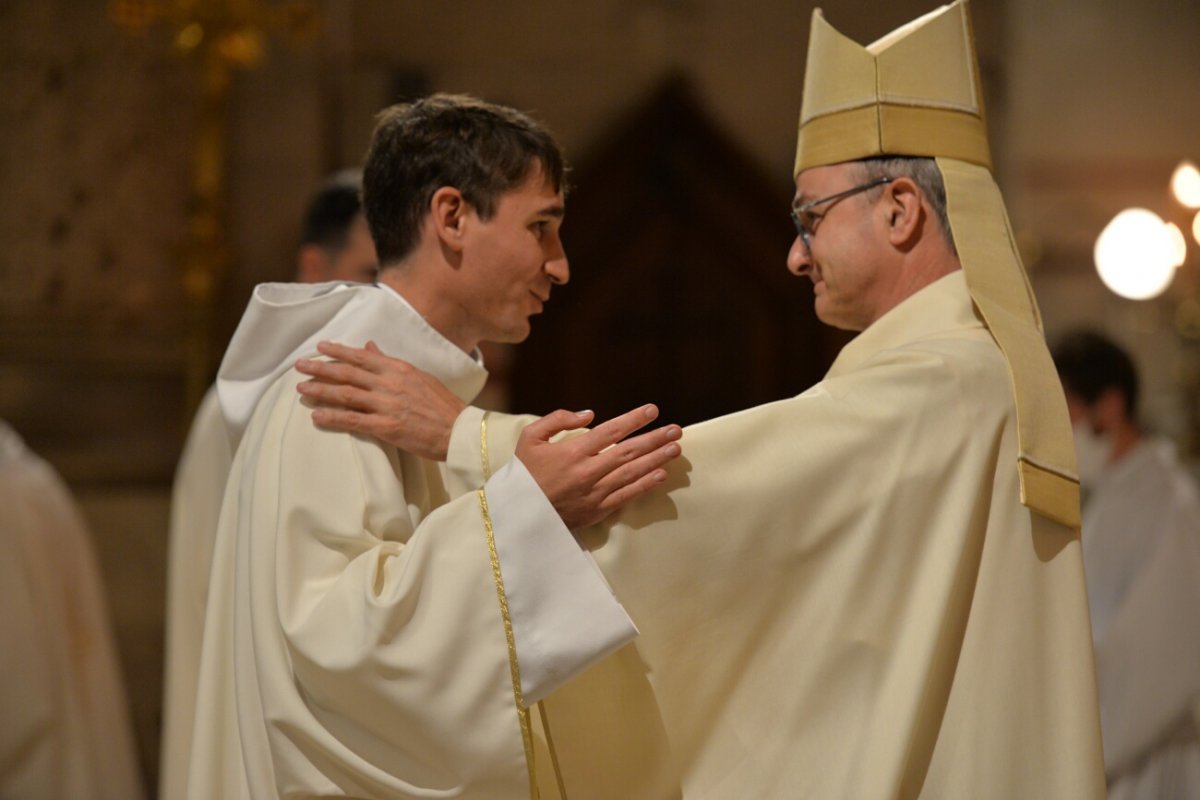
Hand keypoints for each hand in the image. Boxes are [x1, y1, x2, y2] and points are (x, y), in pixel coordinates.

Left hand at [295, 341, 465, 461]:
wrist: (459, 431)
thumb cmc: (442, 405)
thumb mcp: (418, 376)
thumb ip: (391, 362)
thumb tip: (369, 346)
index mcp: (399, 369)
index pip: (362, 356)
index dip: (338, 351)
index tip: (319, 348)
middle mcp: (390, 383)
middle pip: (348, 373)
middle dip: (320, 369)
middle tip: (299, 366)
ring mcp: (387, 405)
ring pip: (346, 394)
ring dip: (321, 391)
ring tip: (301, 390)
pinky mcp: (387, 427)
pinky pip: (353, 421)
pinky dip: (333, 418)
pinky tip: (316, 417)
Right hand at [516, 405, 682, 529]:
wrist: (517, 514)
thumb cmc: (524, 473)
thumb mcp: (529, 438)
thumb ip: (557, 420)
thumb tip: (589, 415)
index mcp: (572, 451)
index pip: (611, 431)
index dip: (634, 419)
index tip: (653, 410)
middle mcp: (588, 471)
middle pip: (629, 451)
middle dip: (655, 438)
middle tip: (677, 429)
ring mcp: (594, 492)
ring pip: (632, 473)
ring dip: (657, 459)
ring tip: (676, 448)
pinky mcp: (597, 510)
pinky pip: (627, 496)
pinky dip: (645, 485)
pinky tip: (662, 475)